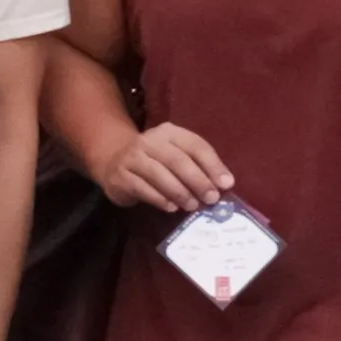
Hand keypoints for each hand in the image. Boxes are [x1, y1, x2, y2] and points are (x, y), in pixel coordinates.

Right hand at [95, 122, 232, 212]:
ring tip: (192, 206)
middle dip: (198, 181)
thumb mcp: (177, 156)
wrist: (114, 162)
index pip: (196, 146)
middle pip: (178, 160)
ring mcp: (132, 157)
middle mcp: (149, 141)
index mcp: (170, 132)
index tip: (227, 184)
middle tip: (212, 199)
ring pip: (160, 174)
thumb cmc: (156, 162)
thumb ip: (199, 167)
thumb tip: (224, 184)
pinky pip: (143, 188)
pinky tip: (172, 208)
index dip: (213, 165)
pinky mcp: (121, 176)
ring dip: (180, 192)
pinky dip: (160, 199)